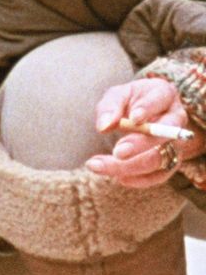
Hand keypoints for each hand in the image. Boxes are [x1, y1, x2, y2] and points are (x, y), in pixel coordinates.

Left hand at [87, 77, 205, 187]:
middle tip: (117, 151)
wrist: (141, 114)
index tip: (133, 118)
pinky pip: (160, 175)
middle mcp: (175, 118)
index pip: (160, 100)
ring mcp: (175, 141)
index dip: (148, 109)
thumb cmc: (129, 102)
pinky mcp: (171, 160)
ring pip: (160, 158)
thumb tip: (103, 126)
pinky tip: (119, 178)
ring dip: (130, 166)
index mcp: (163, 94)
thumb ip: (110, 107)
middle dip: (140, 144)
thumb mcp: (117, 96)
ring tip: (99, 166)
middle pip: (164, 134)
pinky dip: (140, 180)